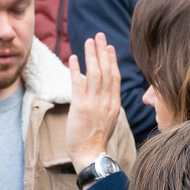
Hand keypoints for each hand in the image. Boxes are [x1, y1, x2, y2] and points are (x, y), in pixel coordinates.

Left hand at [66, 34, 122, 169]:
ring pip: (95, 73)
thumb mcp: (108, 120)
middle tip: (99, 35)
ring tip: (88, 41)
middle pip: (106, 71)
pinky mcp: (81, 107)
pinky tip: (74, 57)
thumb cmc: (97, 140)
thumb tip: (103, 93)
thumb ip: (107, 105)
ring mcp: (94, 104)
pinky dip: (76, 69)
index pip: (115, 77)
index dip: (112, 60)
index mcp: (115, 104)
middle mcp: (107, 101)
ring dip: (91, 55)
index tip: (109, 47)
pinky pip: (78, 84)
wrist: (91, 154)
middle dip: (102, 51)